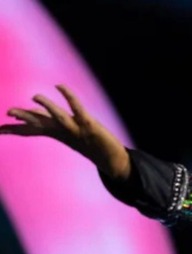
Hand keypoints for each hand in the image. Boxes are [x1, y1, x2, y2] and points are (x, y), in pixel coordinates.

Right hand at [0, 84, 130, 179]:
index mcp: (55, 133)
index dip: (14, 130)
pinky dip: (69, 97)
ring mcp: (76, 129)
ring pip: (58, 116)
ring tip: (35, 96)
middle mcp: (63, 131)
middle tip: (8, 113)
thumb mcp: (66, 131)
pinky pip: (78, 108)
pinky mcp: (89, 125)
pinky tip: (60, 86)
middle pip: (40, 122)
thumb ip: (49, 120)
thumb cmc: (89, 144)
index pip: (30, 130)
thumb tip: (33, 108)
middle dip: (24, 117)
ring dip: (48, 107)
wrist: (113, 161)